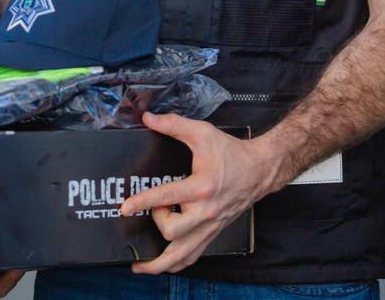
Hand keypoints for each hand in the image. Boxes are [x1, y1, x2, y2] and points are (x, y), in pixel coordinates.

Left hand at [120, 112, 282, 274]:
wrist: (259, 170)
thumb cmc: (231, 152)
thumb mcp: (203, 132)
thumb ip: (174, 124)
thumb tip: (148, 119)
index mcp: (202, 186)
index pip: (167, 198)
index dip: (143, 202)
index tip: (125, 207)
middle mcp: (206, 211)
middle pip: (172, 231)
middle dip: (155, 221)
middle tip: (153, 209)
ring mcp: (210, 226)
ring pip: (182, 255)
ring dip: (158, 263)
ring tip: (139, 265)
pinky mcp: (212, 233)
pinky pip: (192, 256)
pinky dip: (176, 263)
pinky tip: (162, 264)